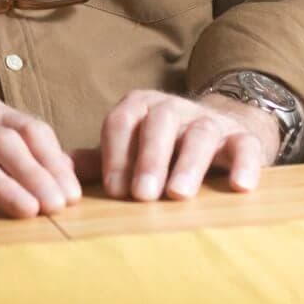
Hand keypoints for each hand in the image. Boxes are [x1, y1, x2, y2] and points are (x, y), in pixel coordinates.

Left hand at [78, 90, 279, 202]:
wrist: (221, 132)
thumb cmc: (164, 147)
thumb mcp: (131, 149)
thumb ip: (99, 159)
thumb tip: (57, 170)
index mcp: (139, 108)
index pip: (120, 122)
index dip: (115, 154)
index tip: (113, 190)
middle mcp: (173, 108)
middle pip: (158, 124)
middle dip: (148, 159)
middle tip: (142, 195)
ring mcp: (209, 121)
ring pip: (199, 134)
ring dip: (188, 164)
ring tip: (178, 195)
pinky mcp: (243, 138)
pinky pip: (245, 146)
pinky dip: (244, 164)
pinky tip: (239, 186)